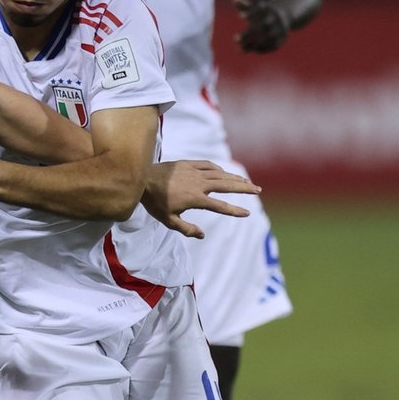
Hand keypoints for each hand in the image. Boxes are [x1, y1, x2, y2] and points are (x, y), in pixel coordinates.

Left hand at [142, 160, 259, 238]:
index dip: (235, 210)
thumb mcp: (168, 221)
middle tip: (257, 190)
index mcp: (196, 198)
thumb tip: (203, 235)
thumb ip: (187, 229)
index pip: (220, 206)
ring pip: (220, 174)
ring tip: (247, 182)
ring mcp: (194, 172)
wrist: (141, 180)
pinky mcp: (188, 164)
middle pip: (226, 185)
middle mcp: (199, 183)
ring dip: (235, 177)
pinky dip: (218, 169)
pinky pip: (208, 165)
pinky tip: (224, 173)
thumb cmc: (154, 203)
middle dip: (243, 188)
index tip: (247, 213)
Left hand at [233, 0, 291, 53]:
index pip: (260, 10)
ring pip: (269, 37)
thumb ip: (245, 4)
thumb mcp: (256, 6)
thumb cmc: (265, 10)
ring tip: (241, 47)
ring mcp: (280, 29)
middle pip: (264, 26)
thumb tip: (235, 0)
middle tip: (236, 38)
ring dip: (255, 43)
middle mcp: (276, 19)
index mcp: (270, 9)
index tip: (239, 16)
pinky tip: (251, 49)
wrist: (286, 13)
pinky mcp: (282, 38)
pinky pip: (272, 46)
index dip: (251, 13)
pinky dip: (261, 49)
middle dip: (251, 33)